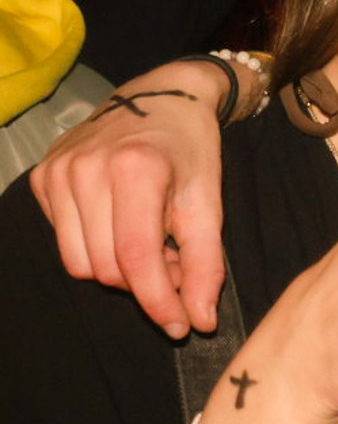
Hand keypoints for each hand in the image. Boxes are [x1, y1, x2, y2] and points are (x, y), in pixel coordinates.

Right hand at [30, 59, 229, 337]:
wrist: (161, 98)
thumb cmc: (190, 150)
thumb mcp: (209, 202)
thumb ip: (206, 264)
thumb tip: (201, 320)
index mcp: (135, 170)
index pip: (137, 259)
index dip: (159, 302)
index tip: (183, 325)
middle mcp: (85, 169)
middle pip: (108, 267)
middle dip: (147, 282)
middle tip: (179, 264)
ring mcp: (57, 172)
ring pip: (80, 264)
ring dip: (120, 271)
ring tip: (155, 245)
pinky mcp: (42, 178)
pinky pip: (65, 243)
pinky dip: (97, 250)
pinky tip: (123, 227)